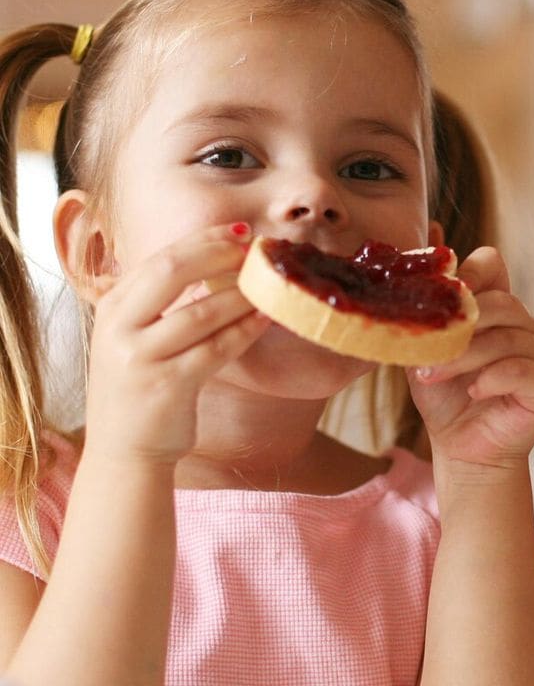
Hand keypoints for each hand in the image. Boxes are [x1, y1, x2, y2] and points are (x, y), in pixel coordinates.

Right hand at [82, 223, 268, 465]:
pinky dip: (245, 330)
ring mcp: (139, 357)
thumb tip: (214, 264)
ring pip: (200, 312)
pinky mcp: (167, 385)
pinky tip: (266, 319)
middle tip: (255, 249)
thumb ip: (158, 304)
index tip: (239, 232)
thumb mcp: (134, 338)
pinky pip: (216, 349)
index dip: (203, 240)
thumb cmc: (140, 390)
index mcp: (111, 308)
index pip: (160, 259)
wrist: (124, 453)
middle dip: (218, 253)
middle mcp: (119, 327)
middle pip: (172, 271)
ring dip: (241, 295)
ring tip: (269, 284)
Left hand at [407, 246, 533, 468]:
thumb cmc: (445, 398)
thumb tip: (401, 278)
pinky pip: (521, 369)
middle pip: (500, 304)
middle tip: (426, 355)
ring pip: (505, 339)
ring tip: (433, 376)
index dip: (470, 272)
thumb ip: (421, 317)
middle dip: (458, 328)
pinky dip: (491, 379)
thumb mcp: (426, 351)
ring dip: (463, 358)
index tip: (444, 291)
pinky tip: (473, 392)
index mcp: (500, 310)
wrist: (462, 450)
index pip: (493, 266)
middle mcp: (528, 326)